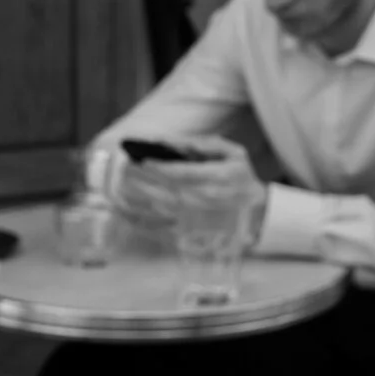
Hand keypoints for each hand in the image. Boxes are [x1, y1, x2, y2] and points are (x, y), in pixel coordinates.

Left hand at [111, 134, 261, 229]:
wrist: (254, 213)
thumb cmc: (241, 179)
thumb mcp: (235, 153)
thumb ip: (206, 144)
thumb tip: (175, 142)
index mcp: (219, 178)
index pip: (184, 174)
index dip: (162, 168)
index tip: (144, 161)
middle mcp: (206, 200)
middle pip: (167, 192)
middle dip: (143, 181)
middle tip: (126, 170)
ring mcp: (197, 219)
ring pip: (160, 210)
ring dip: (138, 199)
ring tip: (121, 187)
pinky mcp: (188, 233)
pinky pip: (160, 228)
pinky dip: (141, 221)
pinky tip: (126, 211)